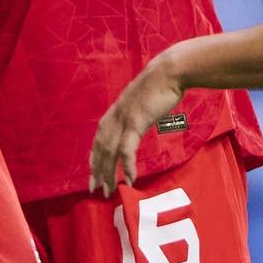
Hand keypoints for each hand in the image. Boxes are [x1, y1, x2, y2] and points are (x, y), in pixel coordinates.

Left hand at [88, 54, 185, 194]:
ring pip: (110, 151)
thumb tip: (137, 126)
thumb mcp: (141, 103)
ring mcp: (124, 119)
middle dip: (97, 170)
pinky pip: (127, 149)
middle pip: (100, 148)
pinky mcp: (136, 121)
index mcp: (116, 112)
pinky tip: (130, 179)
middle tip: (96, 189)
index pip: (99, 139)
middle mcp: (115, 116)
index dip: (95, 158)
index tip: (93, 174)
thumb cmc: (160, 86)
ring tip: (109, 190)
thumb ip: (135, 115)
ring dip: (108, 172)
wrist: (169, 72)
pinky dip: (126, 165)